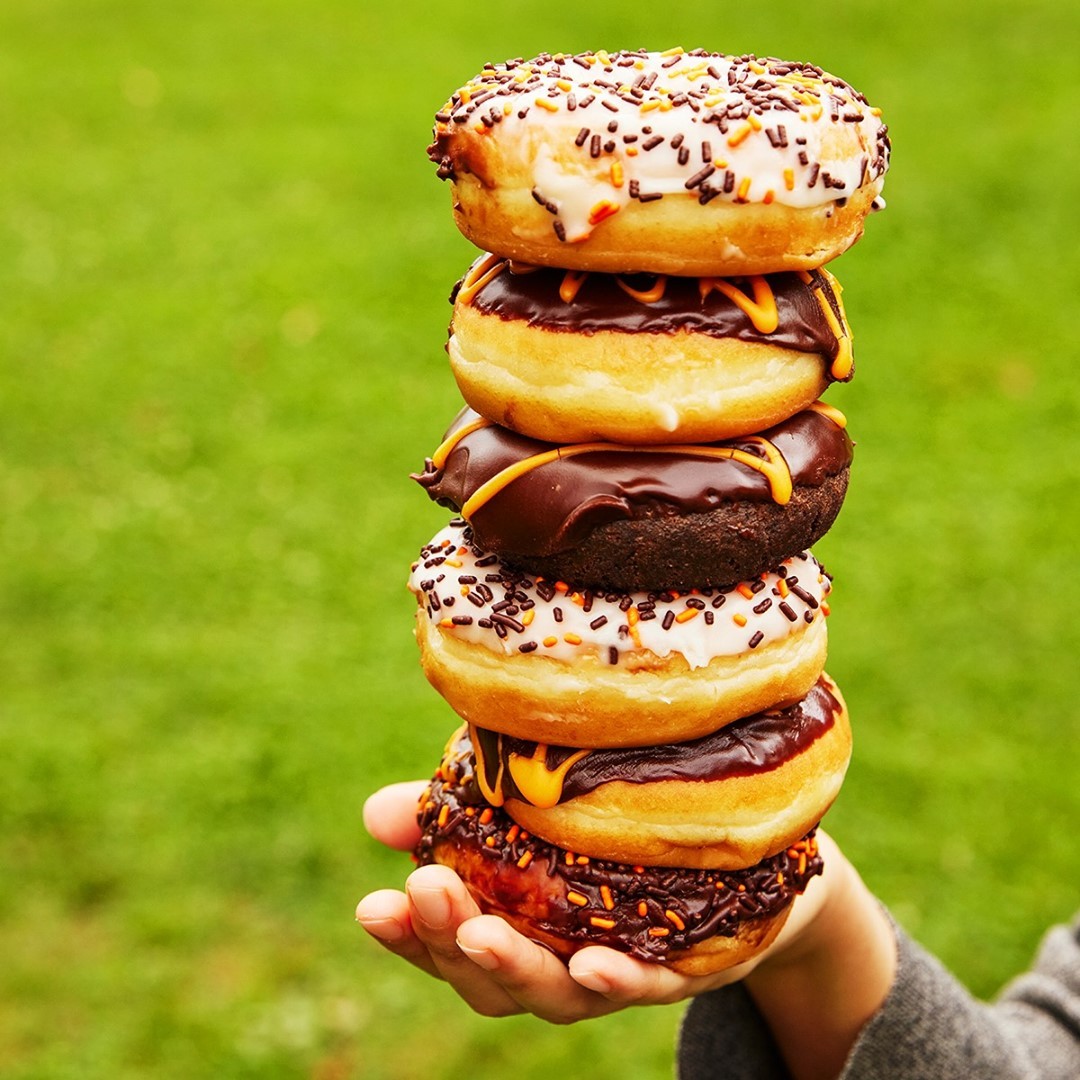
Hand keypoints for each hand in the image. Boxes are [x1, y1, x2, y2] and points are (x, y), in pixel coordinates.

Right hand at [355, 781, 834, 1023]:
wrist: (729, 852)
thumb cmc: (603, 835)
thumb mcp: (525, 814)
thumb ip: (454, 815)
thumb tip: (372, 816)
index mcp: (511, 927)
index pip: (442, 944)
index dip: (405, 934)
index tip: (371, 905)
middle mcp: (555, 962)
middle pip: (489, 976)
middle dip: (450, 938)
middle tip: (425, 890)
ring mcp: (615, 970)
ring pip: (557, 991)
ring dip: (516, 966)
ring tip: (481, 933)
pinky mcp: (681, 963)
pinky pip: (647, 982)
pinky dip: (619, 980)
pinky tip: (595, 964)